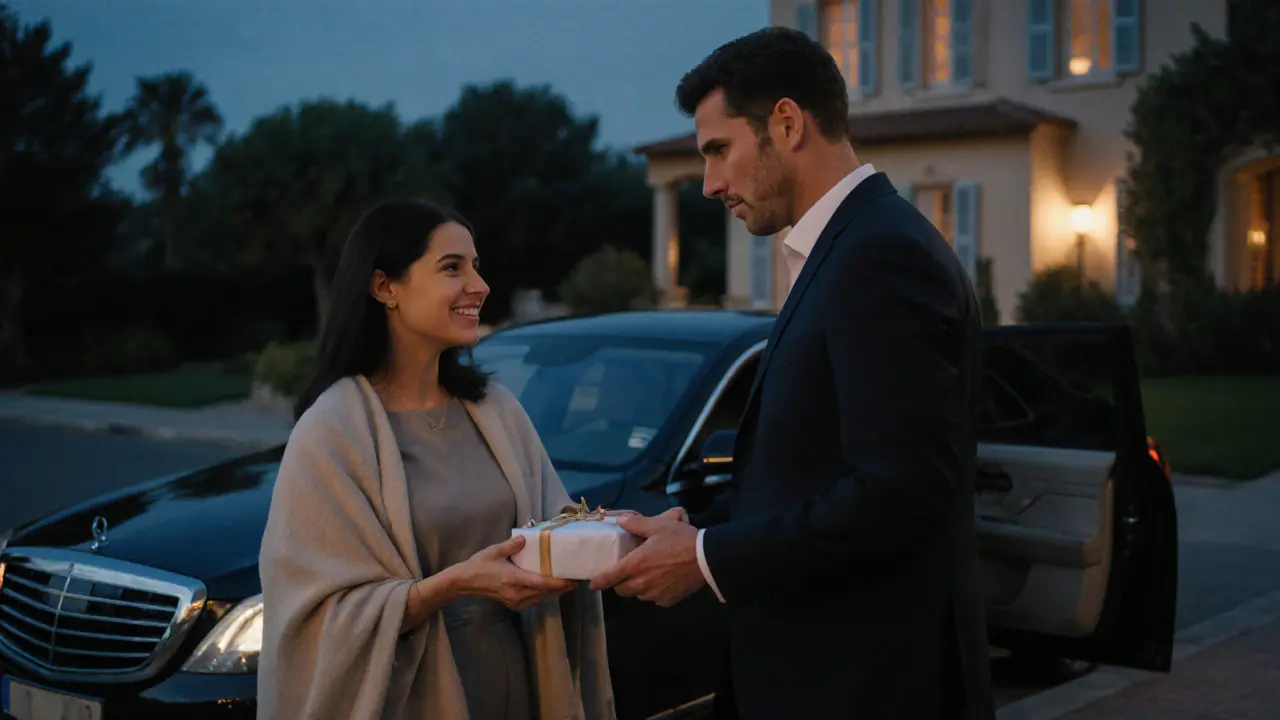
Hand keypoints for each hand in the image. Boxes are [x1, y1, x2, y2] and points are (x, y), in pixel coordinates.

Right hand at [452, 535, 573, 611]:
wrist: (465, 582)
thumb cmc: (480, 564)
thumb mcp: (495, 551)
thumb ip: (511, 545)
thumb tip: (525, 538)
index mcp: (514, 579)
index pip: (542, 583)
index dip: (559, 583)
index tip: (573, 580)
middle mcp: (517, 593)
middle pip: (545, 593)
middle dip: (562, 587)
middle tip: (577, 579)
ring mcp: (516, 601)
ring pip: (541, 598)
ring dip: (555, 592)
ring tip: (569, 583)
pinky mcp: (514, 604)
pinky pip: (534, 600)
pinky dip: (544, 594)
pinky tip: (551, 587)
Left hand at [589, 510, 704, 606]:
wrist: (706, 558)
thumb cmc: (680, 539)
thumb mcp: (658, 525)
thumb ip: (636, 524)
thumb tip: (620, 520)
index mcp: (635, 564)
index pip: (609, 578)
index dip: (598, 581)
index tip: (593, 583)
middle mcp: (641, 583)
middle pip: (622, 590)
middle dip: (620, 582)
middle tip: (627, 571)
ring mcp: (654, 594)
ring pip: (638, 594)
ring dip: (638, 587)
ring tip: (648, 574)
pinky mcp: (668, 601)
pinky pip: (655, 598)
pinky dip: (655, 591)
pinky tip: (664, 580)